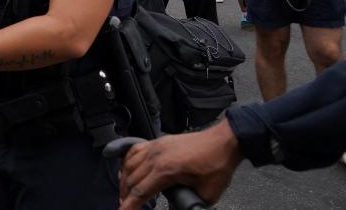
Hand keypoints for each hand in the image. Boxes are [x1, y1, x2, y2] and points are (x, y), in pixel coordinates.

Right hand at [118, 120, 241, 209]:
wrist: (223, 142)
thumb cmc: (217, 165)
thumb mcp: (206, 194)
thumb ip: (189, 204)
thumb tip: (176, 208)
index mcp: (166, 170)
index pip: (140, 192)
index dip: (129, 205)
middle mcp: (155, 156)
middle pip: (131, 179)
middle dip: (125, 195)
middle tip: (125, 206)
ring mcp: (155, 147)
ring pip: (129, 165)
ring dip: (124, 180)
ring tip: (124, 192)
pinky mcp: (158, 142)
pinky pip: (134, 151)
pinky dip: (126, 162)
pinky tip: (126, 169)